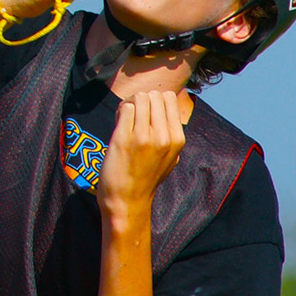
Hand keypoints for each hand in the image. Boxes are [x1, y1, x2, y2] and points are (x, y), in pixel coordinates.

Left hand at [97, 91, 184, 221]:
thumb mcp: (170, 156)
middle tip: (134, 117)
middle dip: (142, 100)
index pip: (170, 98)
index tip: (147, 114)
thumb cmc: (146, 177)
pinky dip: (120, 112)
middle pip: (154, 94)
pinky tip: (118, 127)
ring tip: (126, 121)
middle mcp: (164, 136)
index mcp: (177, 139)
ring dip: (130, 104)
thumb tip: (165, 101)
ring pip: (140, 97)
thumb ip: (170, 131)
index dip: (156, 101)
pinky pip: (126, 108)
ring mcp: (144, 136)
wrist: (127, 201)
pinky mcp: (124, 138)